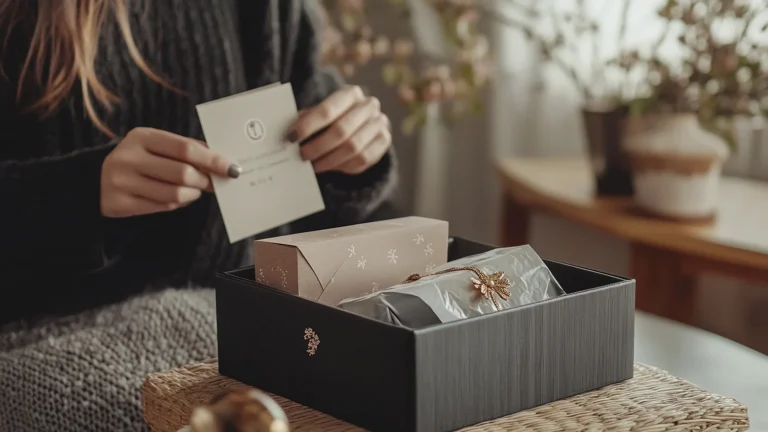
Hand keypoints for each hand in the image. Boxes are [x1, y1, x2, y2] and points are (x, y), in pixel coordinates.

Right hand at [100, 127, 240, 217]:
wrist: (94, 180)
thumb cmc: (138, 160)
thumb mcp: (156, 145)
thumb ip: (185, 148)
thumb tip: (220, 157)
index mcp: (142, 137)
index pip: (185, 149)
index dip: (213, 160)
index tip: (232, 168)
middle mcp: (129, 157)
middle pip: (183, 173)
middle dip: (205, 180)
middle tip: (213, 183)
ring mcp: (122, 181)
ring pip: (175, 194)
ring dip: (193, 194)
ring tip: (195, 190)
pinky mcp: (120, 203)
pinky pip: (163, 206)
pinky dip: (179, 202)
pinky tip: (180, 197)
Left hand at [286, 85, 391, 174]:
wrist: (362, 122)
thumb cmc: (334, 117)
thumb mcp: (320, 113)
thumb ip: (307, 120)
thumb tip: (289, 136)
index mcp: (350, 93)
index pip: (327, 110)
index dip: (308, 126)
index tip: (291, 138)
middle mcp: (369, 105)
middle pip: (341, 131)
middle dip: (318, 147)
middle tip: (302, 156)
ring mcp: (380, 123)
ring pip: (353, 148)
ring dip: (329, 160)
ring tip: (314, 166)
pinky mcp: (384, 141)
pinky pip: (363, 159)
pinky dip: (344, 166)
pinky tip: (331, 167)